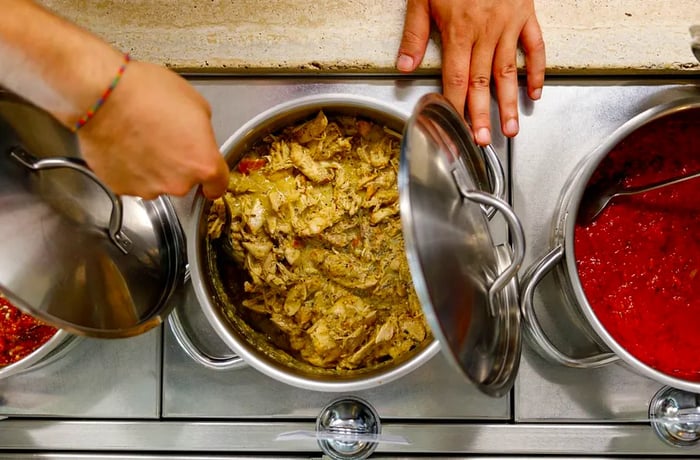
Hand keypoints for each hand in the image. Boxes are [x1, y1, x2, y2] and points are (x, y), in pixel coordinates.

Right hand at [76, 61, 228, 199]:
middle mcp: (178, 182)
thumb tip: (197, 138)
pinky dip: (131, 169)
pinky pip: (132, 181)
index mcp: (202, 163)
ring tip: (142, 139)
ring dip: (154, 167)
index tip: (210, 182)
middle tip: (165, 139)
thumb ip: (203, 132)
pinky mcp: (121, 187)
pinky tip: (126, 146)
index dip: (213, 182)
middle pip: (185, 181)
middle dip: (178, 165)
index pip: (218, 185)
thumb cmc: (145, 94)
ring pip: (158, 182)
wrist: (103, 95)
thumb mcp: (195, 104)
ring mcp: (148, 188)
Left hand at [397, 0, 545, 145]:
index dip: (456, 107)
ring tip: (511, 129)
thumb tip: (404, 65)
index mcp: (458, 30)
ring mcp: (508, 24)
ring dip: (510, 103)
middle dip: (482, 115)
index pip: (457, 79)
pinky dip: (536, 70)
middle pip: (482, 82)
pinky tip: (534, 92)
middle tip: (482, 140)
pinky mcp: (525, 14)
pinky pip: (535, 46)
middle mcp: (484, 32)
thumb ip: (414, 33)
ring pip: (508, 71)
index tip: (456, 129)